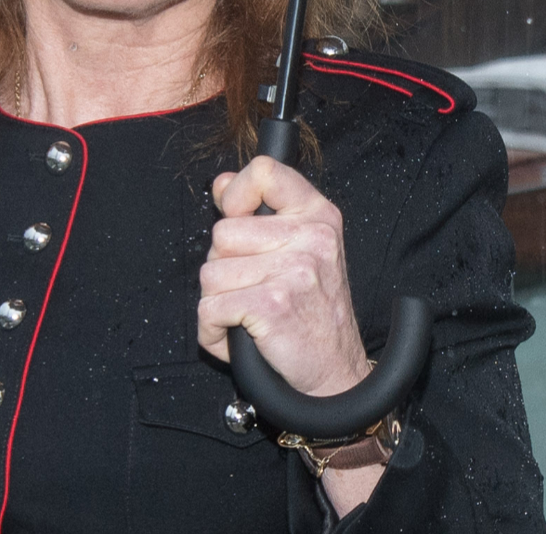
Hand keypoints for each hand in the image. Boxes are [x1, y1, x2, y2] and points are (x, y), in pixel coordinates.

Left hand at [196, 156, 371, 397]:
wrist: (335, 374)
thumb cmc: (313, 314)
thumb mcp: (300, 250)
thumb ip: (260, 213)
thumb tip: (221, 183)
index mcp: (318, 215)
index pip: (264, 171)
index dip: (236, 194)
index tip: (238, 217)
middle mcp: (311, 237)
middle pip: (222, 233)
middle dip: (224, 268)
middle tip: (254, 290)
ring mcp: (294, 269)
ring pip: (210, 274)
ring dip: (218, 303)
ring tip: (248, 316)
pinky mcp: (273, 304)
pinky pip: (209, 309)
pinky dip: (213, 331)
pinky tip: (239, 336)